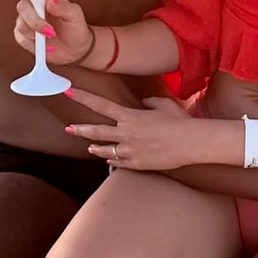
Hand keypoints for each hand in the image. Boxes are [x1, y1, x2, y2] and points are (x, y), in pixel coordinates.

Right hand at [0, 0, 92, 64]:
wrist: (76, 49)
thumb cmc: (76, 28)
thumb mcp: (75, 15)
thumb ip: (64, 7)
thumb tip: (51, 0)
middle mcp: (34, 6)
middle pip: (23, 7)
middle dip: (35, 21)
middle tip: (50, 30)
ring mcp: (28, 21)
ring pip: (21, 24)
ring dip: (36, 33)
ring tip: (51, 36)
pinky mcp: (24, 35)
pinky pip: (20, 37)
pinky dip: (33, 44)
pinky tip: (46, 45)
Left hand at [64, 88, 200, 170]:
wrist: (189, 143)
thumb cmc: (178, 120)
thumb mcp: (162, 105)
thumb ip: (149, 102)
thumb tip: (143, 104)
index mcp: (130, 116)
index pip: (100, 105)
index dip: (83, 98)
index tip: (69, 92)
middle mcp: (125, 134)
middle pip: (96, 132)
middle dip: (80, 129)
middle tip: (68, 128)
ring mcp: (129, 151)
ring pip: (104, 150)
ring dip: (95, 147)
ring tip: (88, 146)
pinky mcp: (136, 165)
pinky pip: (117, 162)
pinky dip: (112, 159)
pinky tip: (109, 158)